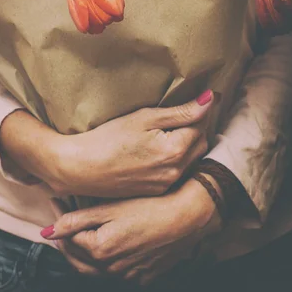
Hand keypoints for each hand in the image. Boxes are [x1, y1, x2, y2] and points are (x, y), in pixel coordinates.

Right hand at [0, 90, 212, 197]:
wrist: (81, 168)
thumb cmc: (109, 138)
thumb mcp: (144, 118)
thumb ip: (180, 111)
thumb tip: (210, 99)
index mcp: (175, 150)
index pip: (201, 125)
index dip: (198, 110)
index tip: (196, 99)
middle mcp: (176, 172)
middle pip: (200, 143)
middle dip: (193, 128)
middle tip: (176, 115)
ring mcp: (167, 185)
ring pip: (190, 159)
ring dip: (186, 145)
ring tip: (165, 132)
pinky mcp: (158, 192)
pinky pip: (177, 172)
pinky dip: (174, 160)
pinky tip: (155, 151)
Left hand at [43, 176, 222, 284]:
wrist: (187, 218)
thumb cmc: (150, 207)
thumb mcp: (110, 207)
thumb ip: (76, 219)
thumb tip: (47, 231)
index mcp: (100, 250)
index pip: (68, 242)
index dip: (59, 223)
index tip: (55, 205)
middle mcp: (111, 270)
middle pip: (77, 262)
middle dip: (65, 244)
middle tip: (60, 225)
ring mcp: (127, 277)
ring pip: (94, 271)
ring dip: (82, 255)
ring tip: (78, 234)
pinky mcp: (142, 278)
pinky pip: (114, 275)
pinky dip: (103, 263)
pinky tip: (105, 245)